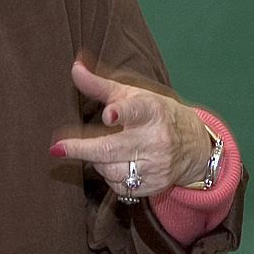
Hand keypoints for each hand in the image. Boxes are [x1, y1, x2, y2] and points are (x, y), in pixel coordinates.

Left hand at [49, 61, 213, 199]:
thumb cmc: (156, 114)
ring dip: (96, 162)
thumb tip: (74, 67)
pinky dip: (110, 176)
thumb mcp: (133, 94)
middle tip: (58, 149)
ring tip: (99, 151)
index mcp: (151, 110)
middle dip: (81, 149)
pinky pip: (120, 186)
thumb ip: (100, 85)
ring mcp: (156, 164)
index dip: (122, 113)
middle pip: (111, 148)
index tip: (108, 115)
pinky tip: (115, 164)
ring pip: (110, 169)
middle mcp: (155, 138)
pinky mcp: (154, 184)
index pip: (136, 110)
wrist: (195, 145)